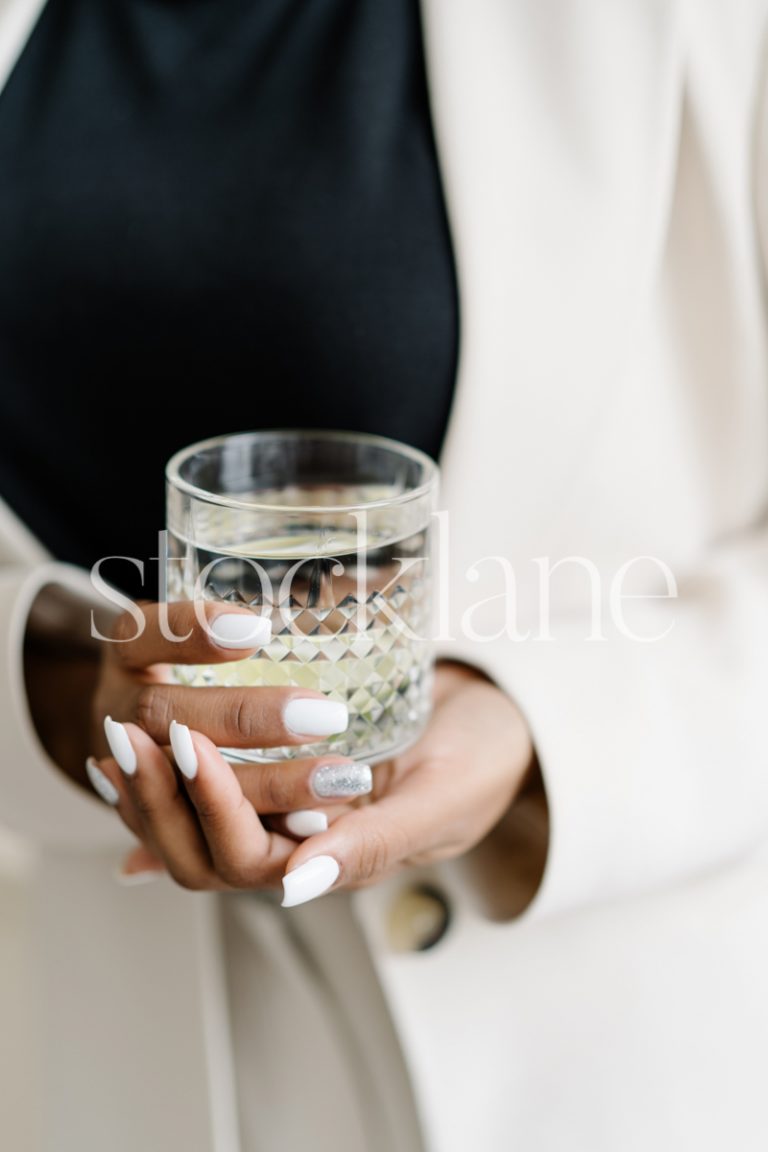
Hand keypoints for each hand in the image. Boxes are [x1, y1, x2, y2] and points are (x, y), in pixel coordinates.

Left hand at [86, 655, 533, 904]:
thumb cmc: (483, 760)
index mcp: (336, 863)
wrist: (499, 720)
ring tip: (119, 733)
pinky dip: (168, 775)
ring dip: (153, 787)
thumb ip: (375, 844)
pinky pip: (211, 791)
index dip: (210, 804)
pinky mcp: (284, 779)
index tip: (191, 738)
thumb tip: (296, 885)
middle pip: (203, 851)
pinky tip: (133, 757)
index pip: (247, 854)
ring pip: (195, 826)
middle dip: (160, 797)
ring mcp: (288, 815)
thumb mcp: (440, 799)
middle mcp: (301, 846)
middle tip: (130, 731)